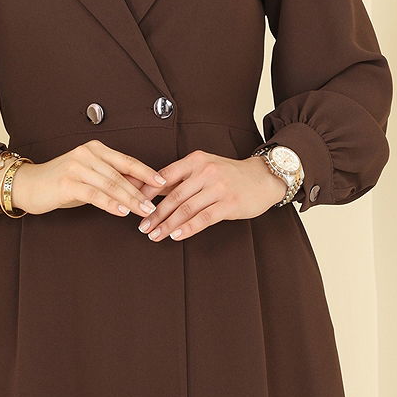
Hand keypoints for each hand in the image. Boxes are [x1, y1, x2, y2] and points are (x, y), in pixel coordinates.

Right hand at [0, 140, 166, 219]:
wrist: (29, 185)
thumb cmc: (61, 182)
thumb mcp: (89, 176)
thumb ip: (112, 178)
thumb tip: (141, 187)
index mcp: (96, 149)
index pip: (127, 160)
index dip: (147, 172)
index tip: (163, 183)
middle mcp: (87, 153)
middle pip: (121, 174)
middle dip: (141, 192)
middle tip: (155, 205)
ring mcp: (77, 166)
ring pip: (111, 184)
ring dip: (130, 200)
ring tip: (144, 211)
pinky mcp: (67, 182)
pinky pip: (95, 194)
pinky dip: (111, 203)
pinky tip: (122, 211)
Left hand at [135, 152, 286, 242]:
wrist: (263, 178)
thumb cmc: (229, 175)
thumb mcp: (204, 168)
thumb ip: (181, 178)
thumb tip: (150, 191)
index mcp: (196, 160)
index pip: (164, 175)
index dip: (146, 192)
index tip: (133, 204)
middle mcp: (205, 172)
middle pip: (173, 196)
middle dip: (154, 214)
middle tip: (142, 226)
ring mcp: (218, 188)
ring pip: (186, 209)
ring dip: (167, 225)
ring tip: (154, 235)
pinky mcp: (229, 204)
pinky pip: (203, 218)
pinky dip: (187, 229)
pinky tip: (176, 236)